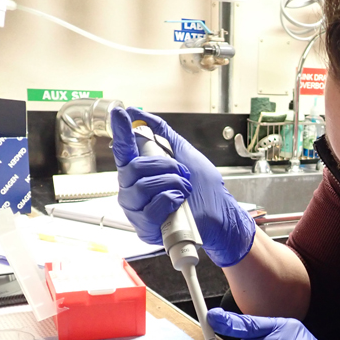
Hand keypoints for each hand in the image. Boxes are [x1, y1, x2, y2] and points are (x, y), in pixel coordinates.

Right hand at [110, 107, 255, 266]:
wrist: (221, 215)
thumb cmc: (204, 189)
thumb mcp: (185, 154)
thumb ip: (162, 134)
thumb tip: (139, 113)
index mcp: (139, 171)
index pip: (124, 149)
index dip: (120, 131)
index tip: (119, 112)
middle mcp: (132, 189)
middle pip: (133, 167)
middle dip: (165, 166)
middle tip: (182, 173)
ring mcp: (137, 209)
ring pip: (142, 187)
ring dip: (171, 184)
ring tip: (184, 190)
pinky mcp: (145, 227)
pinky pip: (150, 208)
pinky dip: (170, 201)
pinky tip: (178, 204)